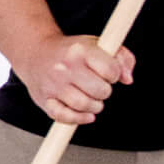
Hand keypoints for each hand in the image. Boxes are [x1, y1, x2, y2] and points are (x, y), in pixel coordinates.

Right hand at [15, 34, 134, 125]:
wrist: (36, 54)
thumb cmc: (71, 51)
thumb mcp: (98, 44)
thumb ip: (121, 57)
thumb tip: (128, 79)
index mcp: (81, 51)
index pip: (110, 70)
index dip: (115, 75)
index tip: (110, 75)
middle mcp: (66, 68)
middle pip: (98, 90)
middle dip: (105, 92)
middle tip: (100, 89)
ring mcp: (54, 85)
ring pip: (82, 105)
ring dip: (94, 107)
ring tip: (93, 101)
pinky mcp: (45, 100)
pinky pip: (63, 116)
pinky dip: (77, 119)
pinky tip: (86, 115)